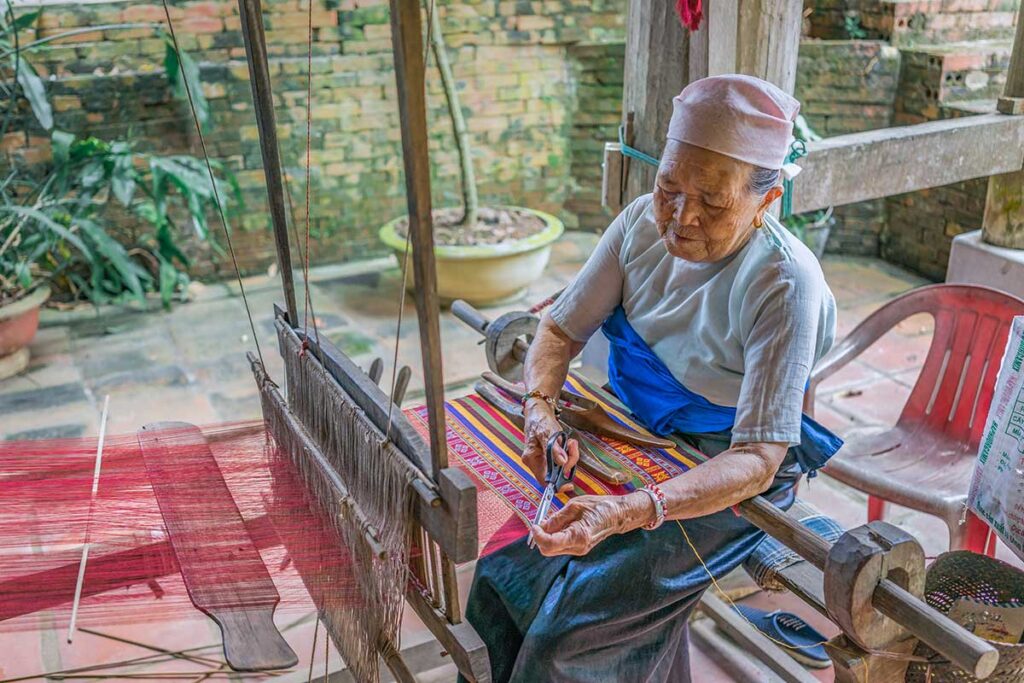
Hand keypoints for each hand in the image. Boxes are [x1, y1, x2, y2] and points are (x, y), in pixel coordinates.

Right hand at [522, 402, 578, 491]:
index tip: (569, 484)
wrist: (539, 412)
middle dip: (568, 462)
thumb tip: (562, 463)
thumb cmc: (540, 420)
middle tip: (571, 447)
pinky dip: (569, 453)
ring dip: (570, 456)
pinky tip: (568, 443)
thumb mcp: (547, 432)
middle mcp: (536, 462)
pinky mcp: (551, 456)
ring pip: (562, 467)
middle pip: (556, 473)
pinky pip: (563, 460)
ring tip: (569, 442)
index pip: (544, 480)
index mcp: (531, 459)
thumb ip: (554, 448)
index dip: (557, 485)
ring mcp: (544, 460)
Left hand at [530, 492, 654, 555]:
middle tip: (540, 522)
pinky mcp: (580, 548)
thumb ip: (557, 518)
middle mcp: (578, 547)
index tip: (534, 525)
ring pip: (553, 549)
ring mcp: (579, 550)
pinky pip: (561, 545)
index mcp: (577, 536)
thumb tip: (541, 525)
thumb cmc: (599, 506)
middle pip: (548, 550)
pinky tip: (560, 524)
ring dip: (547, 536)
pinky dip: (555, 536)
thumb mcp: (575, 505)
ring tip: (553, 520)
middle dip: (540, 537)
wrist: (618, 514)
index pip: (549, 544)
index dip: (538, 535)